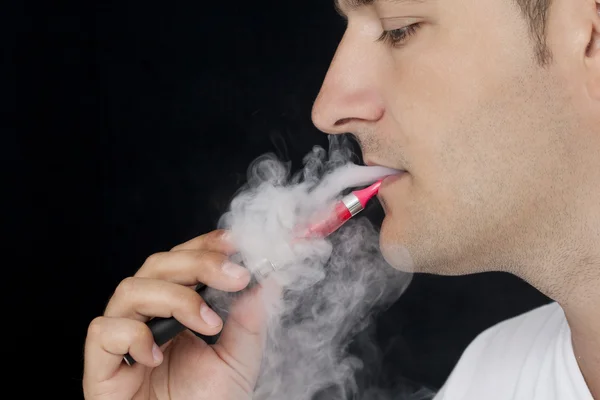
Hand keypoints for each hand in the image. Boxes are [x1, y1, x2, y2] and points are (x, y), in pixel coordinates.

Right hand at [83, 230, 273, 399]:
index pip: (181, 261)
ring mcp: (121, 340)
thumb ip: (250, 322)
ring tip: (208, 324)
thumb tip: (269, 281)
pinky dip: (134, 335)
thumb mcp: (238, 361)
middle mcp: (145, 316)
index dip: (203, 246)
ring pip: (130, 289)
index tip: (234, 242)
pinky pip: (104, 331)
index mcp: (175, 310)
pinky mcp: (101, 367)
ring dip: (175, 298)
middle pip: (156, 265)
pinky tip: (159, 356)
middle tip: (235, 276)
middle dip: (197, 263)